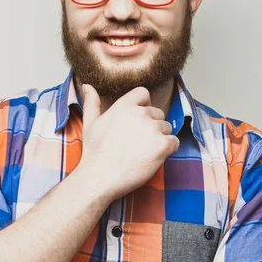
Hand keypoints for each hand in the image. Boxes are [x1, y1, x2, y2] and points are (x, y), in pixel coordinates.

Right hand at [79, 84, 179, 199]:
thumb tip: (87, 85)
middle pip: (157, 113)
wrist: (100, 177)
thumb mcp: (90, 123)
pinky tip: (153, 157)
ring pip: (167, 128)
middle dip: (152, 126)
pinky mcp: (162, 145)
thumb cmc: (94, 152)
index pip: (144, 93)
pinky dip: (168, 150)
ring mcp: (153, 129)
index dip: (144, 105)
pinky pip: (174, 142)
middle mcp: (140, 114)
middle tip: (138, 143)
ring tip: (143, 152)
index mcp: (124, 106)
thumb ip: (92, 102)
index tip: (139, 119)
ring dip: (160, 139)